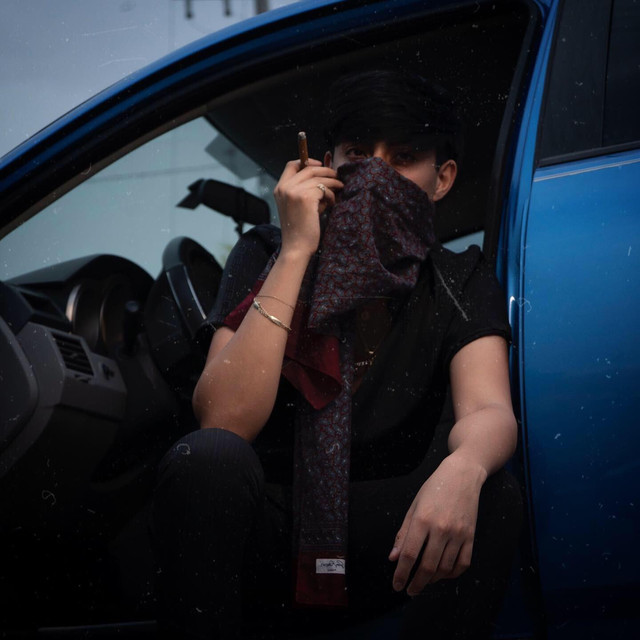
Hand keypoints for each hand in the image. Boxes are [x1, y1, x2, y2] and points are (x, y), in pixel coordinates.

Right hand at [273, 159, 342, 256]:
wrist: (296, 247)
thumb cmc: (299, 230)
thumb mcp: (296, 206)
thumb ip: (304, 190)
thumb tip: (324, 175)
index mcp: (280, 188)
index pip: (292, 165)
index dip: (307, 161)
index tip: (319, 165)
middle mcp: (285, 187)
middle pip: (309, 168)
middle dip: (326, 171)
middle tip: (337, 178)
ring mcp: (294, 191)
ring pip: (319, 178)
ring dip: (332, 184)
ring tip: (338, 192)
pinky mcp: (306, 197)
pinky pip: (324, 189)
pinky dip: (331, 195)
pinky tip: (332, 204)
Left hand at [388, 454, 484, 594]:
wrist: (462, 475)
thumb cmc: (434, 488)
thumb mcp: (414, 506)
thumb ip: (403, 533)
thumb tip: (394, 558)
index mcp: (423, 520)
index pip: (409, 555)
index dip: (401, 573)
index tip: (397, 585)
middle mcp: (441, 529)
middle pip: (427, 567)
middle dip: (416, 583)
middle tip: (410, 590)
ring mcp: (458, 534)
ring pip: (445, 569)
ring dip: (433, 580)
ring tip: (424, 581)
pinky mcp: (471, 536)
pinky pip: (463, 564)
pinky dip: (452, 574)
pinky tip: (443, 574)